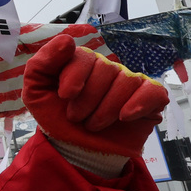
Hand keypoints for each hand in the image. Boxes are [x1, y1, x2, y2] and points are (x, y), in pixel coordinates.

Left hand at [22, 33, 167, 157]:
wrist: (75, 150)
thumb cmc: (56, 118)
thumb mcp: (36, 92)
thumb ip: (41, 64)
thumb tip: (66, 40)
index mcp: (82, 63)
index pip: (85, 56)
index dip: (74, 76)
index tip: (65, 96)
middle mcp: (107, 69)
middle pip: (106, 69)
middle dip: (88, 99)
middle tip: (77, 118)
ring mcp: (129, 83)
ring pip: (127, 82)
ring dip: (106, 109)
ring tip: (93, 124)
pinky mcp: (149, 100)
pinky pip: (154, 92)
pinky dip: (139, 104)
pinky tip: (125, 117)